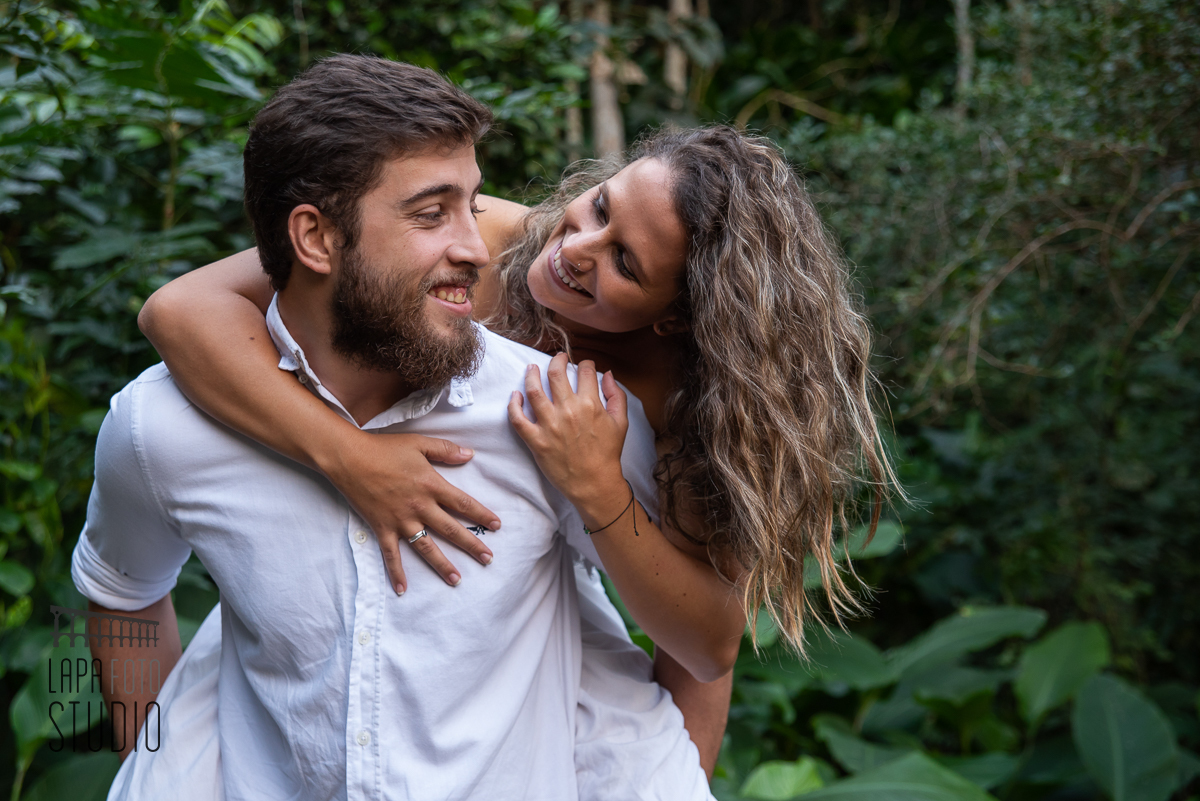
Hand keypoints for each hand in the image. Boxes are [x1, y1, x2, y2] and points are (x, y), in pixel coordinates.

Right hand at [322, 431, 500, 594]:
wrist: (349, 457)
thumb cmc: (384, 448)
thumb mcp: (419, 443)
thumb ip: (445, 450)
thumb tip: (470, 455)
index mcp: (431, 485)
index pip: (463, 503)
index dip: (481, 514)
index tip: (497, 525)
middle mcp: (419, 506)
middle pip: (450, 529)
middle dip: (471, 545)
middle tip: (488, 559)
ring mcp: (400, 520)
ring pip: (426, 547)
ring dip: (442, 565)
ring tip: (457, 580)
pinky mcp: (382, 528)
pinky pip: (391, 554)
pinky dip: (396, 572)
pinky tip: (403, 589)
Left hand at [507, 354, 628, 511]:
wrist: (594, 483)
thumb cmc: (608, 454)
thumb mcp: (621, 422)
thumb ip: (616, 395)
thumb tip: (607, 374)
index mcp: (590, 404)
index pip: (585, 372)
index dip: (585, 364)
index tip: (583, 365)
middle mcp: (568, 411)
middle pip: (556, 374)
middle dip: (557, 360)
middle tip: (558, 359)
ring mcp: (550, 425)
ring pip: (533, 390)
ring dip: (531, 374)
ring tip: (531, 368)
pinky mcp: (536, 440)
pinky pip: (518, 419)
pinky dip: (513, 405)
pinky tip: (515, 396)